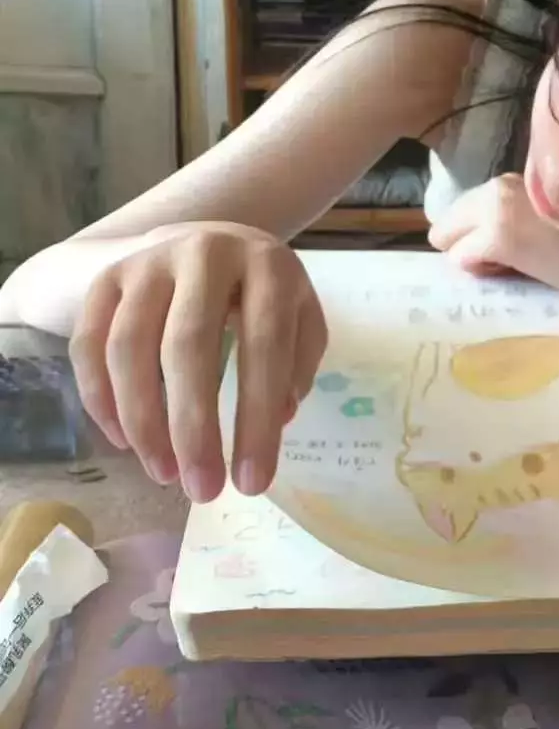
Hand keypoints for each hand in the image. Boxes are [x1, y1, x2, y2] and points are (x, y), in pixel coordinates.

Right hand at [69, 222, 326, 502]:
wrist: (209, 238)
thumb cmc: (262, 292)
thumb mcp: (301, 316)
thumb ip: (297, 364)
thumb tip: (277, 421)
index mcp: (267, 264)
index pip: (265, 345)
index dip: (257, 417)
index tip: (253, 481)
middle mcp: (204, 253)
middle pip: (188, 346)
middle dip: (193, 428)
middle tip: (202, 490)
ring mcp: (148, 261)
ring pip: (128, 347)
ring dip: (143, 421)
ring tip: (165, 474)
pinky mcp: (105, 277)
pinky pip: (89, 344)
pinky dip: (101, 399)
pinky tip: (126, 442)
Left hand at [427, 174, 558, 298]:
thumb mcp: (548, 216)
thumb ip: (514, 213)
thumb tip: (478, 235)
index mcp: (514, 177)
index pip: (466, 206)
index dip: (480, 232)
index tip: (511, 247)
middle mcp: (500, 184)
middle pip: (447, 220)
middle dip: (468, 242)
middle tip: (509, 259)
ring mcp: (496, 207)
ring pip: (447, 238)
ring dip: (473, 256)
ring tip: (515, 265)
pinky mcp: (496, 235)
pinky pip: (460, 258)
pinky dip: (480, 271)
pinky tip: (515, 271)